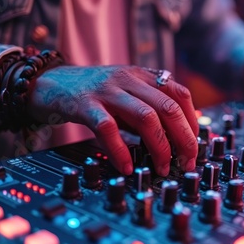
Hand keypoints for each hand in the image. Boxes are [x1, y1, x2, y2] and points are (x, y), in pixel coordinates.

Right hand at [27, 65, 198, 175]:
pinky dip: (121, 151)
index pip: (180, 95)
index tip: (195, 147)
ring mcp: (107, 90)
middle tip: (187, 163)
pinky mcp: (84, 104)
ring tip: (162, 168)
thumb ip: (148, 110)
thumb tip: (175, 141)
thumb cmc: (92, 95)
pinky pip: (108, 129)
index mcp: (142, 76)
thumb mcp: (126, 95)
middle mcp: (129, 79)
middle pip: (169, 107)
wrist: (49, 83)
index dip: (193, 123)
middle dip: (184, 139)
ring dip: (160, 147)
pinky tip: (126, 167)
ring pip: (146, 117)